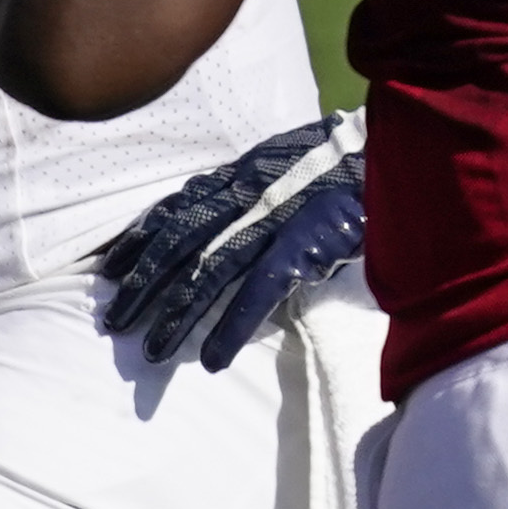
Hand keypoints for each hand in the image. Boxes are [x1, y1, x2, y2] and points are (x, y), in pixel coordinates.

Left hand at [92, 111, 359, 371]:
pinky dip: (232, 327)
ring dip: (177, 316)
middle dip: (141, 286)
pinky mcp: (305, 242)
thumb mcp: (282, 164)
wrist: (397, 148)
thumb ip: (249, 188)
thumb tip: (217, 211)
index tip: (110, 271)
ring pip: (209, 272)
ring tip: (152, 353)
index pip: (174, 210)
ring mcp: (273, 219)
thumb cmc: (342, 161)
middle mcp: (246, 195)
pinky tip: (212, 359)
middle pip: (178, 245)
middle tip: (113, 323)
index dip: (139, 241)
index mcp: (239, 176)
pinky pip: (259, 291)